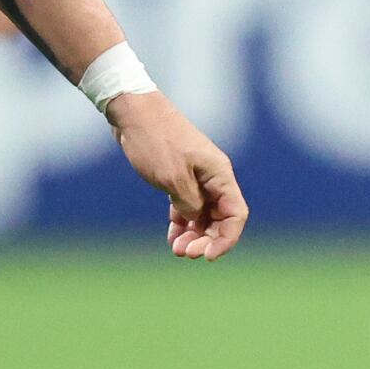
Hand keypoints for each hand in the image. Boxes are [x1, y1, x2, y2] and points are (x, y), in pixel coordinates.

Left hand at [106, 89, 247, 258]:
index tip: (206, 256)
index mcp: (219, 174)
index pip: (236, 214)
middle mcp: (212, 176)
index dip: (226, 239)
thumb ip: (189, 203)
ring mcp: (196, 177)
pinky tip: (172, 237)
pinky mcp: (179, 177)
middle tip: (184, 253)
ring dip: (193, 235)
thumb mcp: (173, 178)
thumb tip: (196, 219)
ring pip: (203, 214)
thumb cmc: (155, 141)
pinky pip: (187, 206)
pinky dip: (182, 223)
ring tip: (176, 249)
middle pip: (221, 217)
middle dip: (206, 240)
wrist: (133, 112)